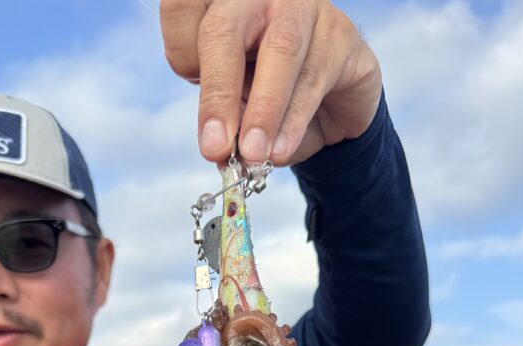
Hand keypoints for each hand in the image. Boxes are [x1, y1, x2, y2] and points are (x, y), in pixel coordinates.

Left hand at [160, 0, 381, 165]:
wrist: (330, 112)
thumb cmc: (271, 99)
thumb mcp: (235, 106)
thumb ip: (222, 116)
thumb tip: (217, 146)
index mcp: (222, 7)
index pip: (184, 8)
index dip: (181, 51)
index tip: (190, 86)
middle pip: (225, 28)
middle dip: (218, 92)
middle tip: (215, 146)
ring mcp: (304, 9)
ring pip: (279, 51)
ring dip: (263, 111)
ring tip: (253, 154)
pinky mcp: (341, 35)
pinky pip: (315, 76)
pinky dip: (294, 120)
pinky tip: (281, 150)